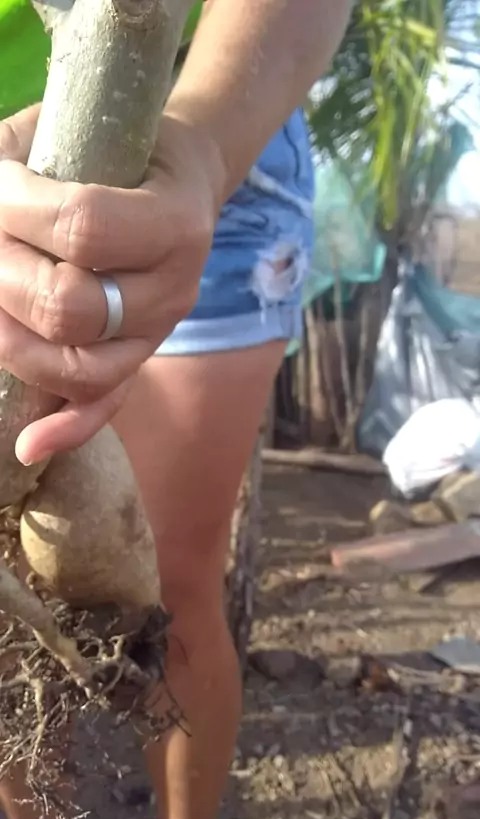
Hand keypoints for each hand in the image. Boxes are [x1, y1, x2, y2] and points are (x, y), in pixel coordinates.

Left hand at [0, 105, 224, 463]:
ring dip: (11, 342)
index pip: (82, 229)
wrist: (183, 182)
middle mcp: (175, 288)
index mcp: (174, 221)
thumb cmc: (121, 149)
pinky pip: (107, 403)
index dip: (15, 211)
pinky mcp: (142, 356)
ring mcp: (159, 330)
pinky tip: (28, 445)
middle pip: (72, 309)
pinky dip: (68, 427)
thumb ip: (12, 162)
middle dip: (3, 279)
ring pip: (80, 368)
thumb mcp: (73, 131)